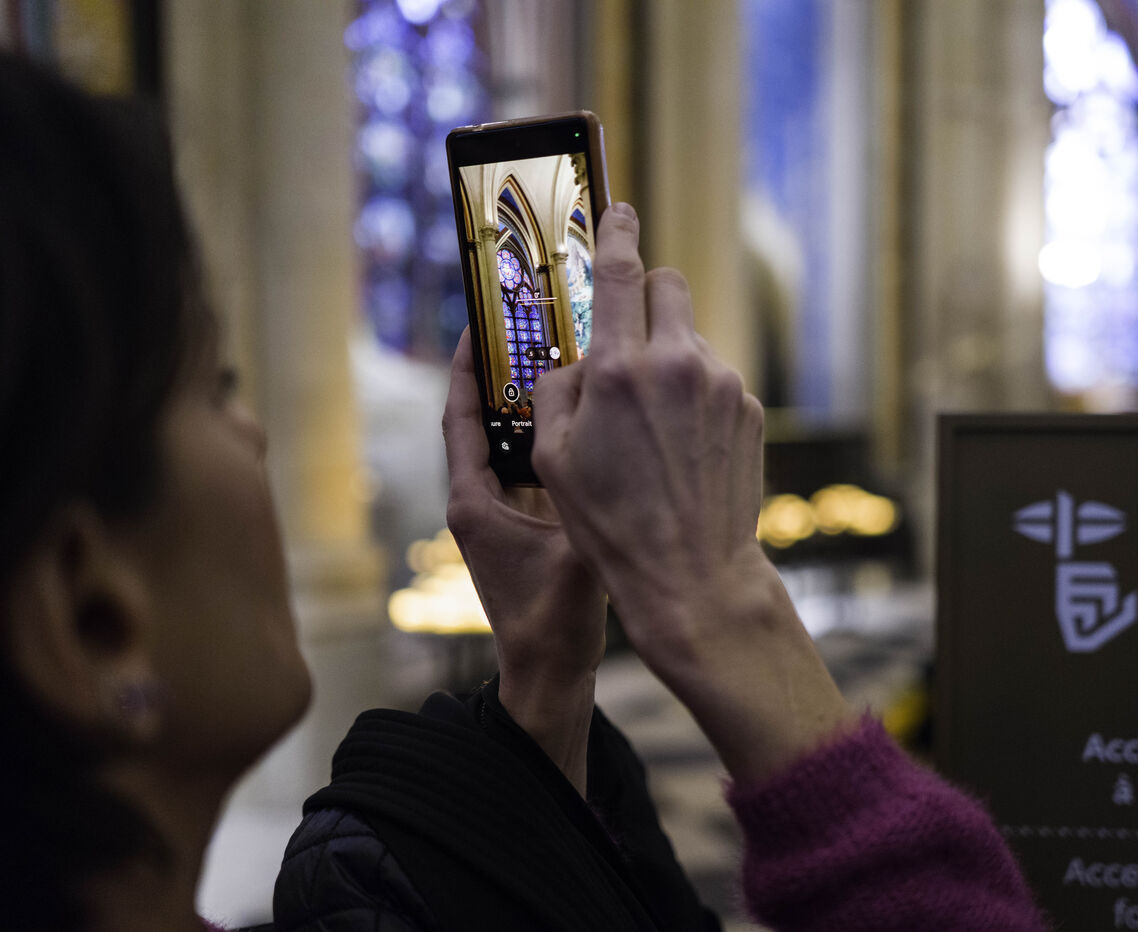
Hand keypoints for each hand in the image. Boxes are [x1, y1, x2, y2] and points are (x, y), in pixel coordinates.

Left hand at [443, 330, 605, 792]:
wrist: (550, 676)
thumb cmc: (553, 625)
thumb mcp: (578, 560)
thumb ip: (595, 510)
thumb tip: (619, 450)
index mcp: (474, 504)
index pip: (459, 420)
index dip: (464, 371)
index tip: (474, 326)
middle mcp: (480, 504)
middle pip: (482, 423)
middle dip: (502, 378)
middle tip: (529, 331)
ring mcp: (502, 517)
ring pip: (509, 445)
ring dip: (528, 407)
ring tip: (559, 362)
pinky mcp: (526, 529)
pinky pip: (532, 469)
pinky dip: (549, 440)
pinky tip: (582, 419)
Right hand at [532, 204, 857, 782]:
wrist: (691, 572)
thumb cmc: (611, 522)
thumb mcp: (553, 456)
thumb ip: (559, 388)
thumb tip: (579, 360)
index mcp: (620, 370)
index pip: (621, 272)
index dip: (617, 231)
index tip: (619, 210)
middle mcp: (677, 364)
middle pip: (670, 284)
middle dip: (649, 292)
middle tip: (630, 332)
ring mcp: (721, 384)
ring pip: (692, 337)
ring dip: (670, 356)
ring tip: (653, 424)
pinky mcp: (748, 409)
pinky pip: (715, 377)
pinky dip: (696, 393)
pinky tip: (683, 445)